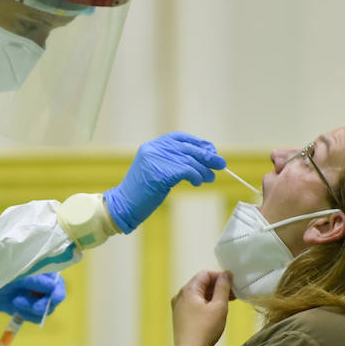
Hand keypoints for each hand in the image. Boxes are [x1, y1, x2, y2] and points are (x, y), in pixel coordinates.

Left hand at [0, 272, 65, 322]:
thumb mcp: (16, 271)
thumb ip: (35, 279)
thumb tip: (53, 287)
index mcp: (41, 269)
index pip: (58, 282)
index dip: (58, 291)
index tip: (53, 297)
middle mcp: (40, 283)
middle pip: (55, 298)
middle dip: (45, 304)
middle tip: (36, 307)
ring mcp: (32, 296)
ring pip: (45, 310)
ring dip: (32, 309)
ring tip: (16, 302)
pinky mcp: (23, 307)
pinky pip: (33, 317)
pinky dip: (26, 314)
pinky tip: (15, 307)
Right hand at [103, 132, 223, 233]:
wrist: (123, 206)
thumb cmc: (142, 193)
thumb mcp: (157, 172)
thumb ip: (174, 162)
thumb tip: (202, 159)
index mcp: (152, 146)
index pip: (179, 138)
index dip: (197, 143)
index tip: (211, 150)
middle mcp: (153, 149)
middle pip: (187, 149)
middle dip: (206, 156)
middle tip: (221, 164)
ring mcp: (155, 159)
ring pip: (189, 160)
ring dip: (203, 170)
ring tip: (210, 178)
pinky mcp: (159, 172)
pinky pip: (186, 171)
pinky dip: (196, 176)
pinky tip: (198, 182)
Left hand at [171, 270, 232, 345]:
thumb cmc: (204, 331)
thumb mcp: (219, 306)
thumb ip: (223, 287)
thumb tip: (225, 275)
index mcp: (188, 290)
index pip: (205, 274)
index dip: (220, 276)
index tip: (232, 283)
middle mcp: (180, 296)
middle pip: (201, 284)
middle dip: (218, 287)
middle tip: (233, 294)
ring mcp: (178, 307)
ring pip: (198, 295)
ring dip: (213, 296)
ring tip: (227, 303)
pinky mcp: (180, 317)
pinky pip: (194, 304)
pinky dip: (206, 304)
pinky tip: (216, 312)